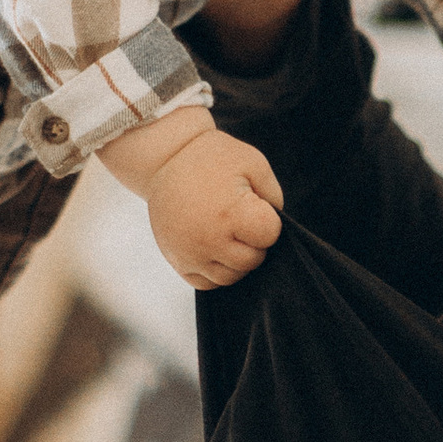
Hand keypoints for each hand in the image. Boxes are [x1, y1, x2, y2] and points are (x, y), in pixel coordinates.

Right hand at [119, 117, 284, 289]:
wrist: (166, 160)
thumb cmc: (212, 158)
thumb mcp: (253, 162)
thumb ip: (274, 196)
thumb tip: (277, 225)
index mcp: (231, 215)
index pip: (270, 236)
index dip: (268, 221)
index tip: (253, 205)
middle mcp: (210, 240)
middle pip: (252, 260)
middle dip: (254, 242)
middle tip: (240, 220)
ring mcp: (191, 254)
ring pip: (231, 277)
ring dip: (237, 260)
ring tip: (228, 233)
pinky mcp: (178, 261)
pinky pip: (207, 283)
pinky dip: (216, 271)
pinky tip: (215, 248)